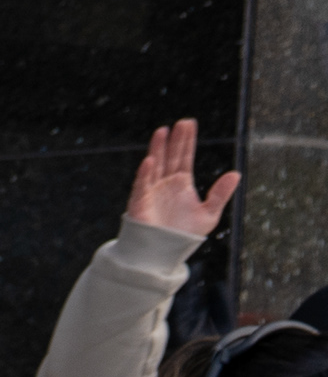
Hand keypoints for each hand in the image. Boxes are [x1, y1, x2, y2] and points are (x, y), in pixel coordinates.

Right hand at [126, 120, 239, 240]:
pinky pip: (142, 184)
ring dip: (158, 149)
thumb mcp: (209, 214)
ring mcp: (152, 191)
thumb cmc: (184, 235)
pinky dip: (145, 173)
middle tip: (182, 122)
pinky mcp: (140, 202)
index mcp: (181, 184)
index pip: (184, 157)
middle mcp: (165, 183)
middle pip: (170, 156)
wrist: (163, 253)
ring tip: (162, 131)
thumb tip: (235, 173)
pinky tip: (150, 160)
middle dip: (175, 140)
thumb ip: (220, 194)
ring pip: (155, 165)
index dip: (187, 141)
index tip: (189, 124)